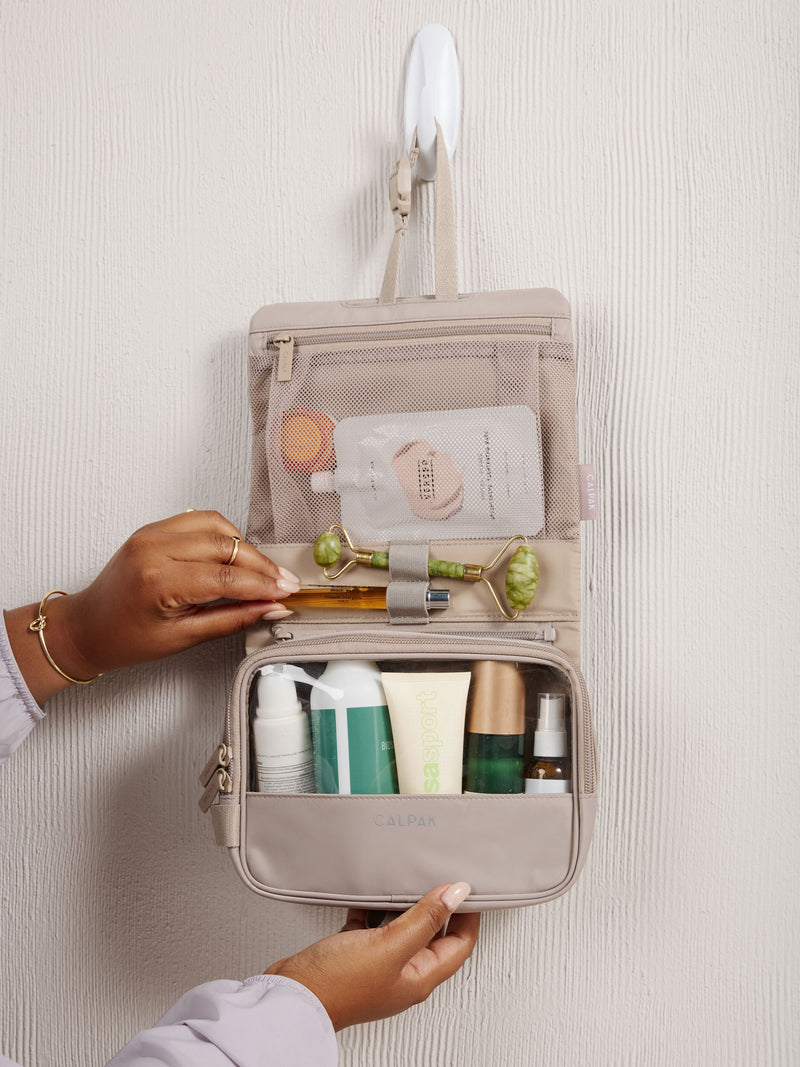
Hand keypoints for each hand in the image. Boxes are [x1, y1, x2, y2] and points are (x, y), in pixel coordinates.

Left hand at [4, 510, 299, 702]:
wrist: (87, 627)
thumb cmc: (124, 638)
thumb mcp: (183, 638)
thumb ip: (232, 619)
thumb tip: (270, 609)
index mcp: (158, 581)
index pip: (226, 577)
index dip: (262, 586)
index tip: (285, 593)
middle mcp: (153, 549)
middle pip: (226, 547)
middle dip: (261, 566)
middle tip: (284, 583)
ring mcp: (151, 533)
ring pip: (217, 526)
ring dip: (245, 547)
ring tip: (262, 571)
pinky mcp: (152, 528)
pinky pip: (199, 521)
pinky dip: (223, 535)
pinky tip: (236, 554)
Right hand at [264, 883, 479, 1030]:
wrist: (291, 998)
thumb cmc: (337, 985)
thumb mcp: (389, 945)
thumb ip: (424, 919)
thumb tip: (457, 894)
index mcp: (420, 977)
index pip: (460, 944)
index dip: (469, 914)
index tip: (469, 885)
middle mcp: (403, 973)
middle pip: (435, 935)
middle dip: (441, 906)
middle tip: (442, 876)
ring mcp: (379, 965)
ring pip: (404, 928)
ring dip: (407, 905)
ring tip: (409, 879)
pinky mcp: (355, 955)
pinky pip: (373, 926)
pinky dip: (374, 909)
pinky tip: (369, 895)